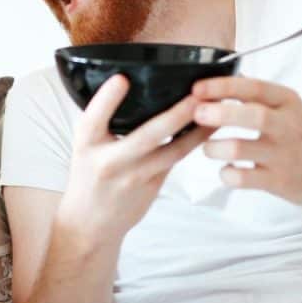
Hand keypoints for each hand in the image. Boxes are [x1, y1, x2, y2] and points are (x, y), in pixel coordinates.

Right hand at [61, 75, 213, 239]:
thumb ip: (102, 118)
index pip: (93, 118)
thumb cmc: (88, 174)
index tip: (122, 79)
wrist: (90, 223)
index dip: (107, 99)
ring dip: (198, 129)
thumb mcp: (84, 144)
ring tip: (217, 108)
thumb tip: (131, 82)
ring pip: (174, 151)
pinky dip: (194, 140)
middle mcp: (109, 161)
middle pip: (147, 136)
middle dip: (177, 114)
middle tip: (198, 94)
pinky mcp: (152, 187)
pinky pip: (177, 159)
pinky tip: (210, 126)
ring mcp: (134, 176)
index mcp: (86, 144)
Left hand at [192, 76, 301, 206]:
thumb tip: (219, 78)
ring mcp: (283, 155)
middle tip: (196, 113)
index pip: (253, 87)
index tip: (198, 88)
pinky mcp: (279, 182)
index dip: (222, 86)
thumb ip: (257, 96)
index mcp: (287, 102)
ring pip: (238, 148)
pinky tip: (227, 170)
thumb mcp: (289, 108)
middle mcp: (287, 126)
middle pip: (250, 115)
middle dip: (218, 113)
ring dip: (214, 147)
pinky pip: (241, 178)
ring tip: (209, 148)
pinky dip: (226, 174)